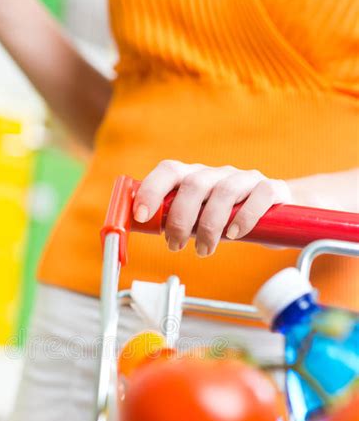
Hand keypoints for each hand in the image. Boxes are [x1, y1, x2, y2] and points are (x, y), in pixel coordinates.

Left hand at [133, 161, 291, 255]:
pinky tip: (235, 235)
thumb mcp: (199, 222)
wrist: (280, 214)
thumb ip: (176, 221)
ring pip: (224, 191)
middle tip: (174, 245)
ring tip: (203, 250)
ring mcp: (246, 179)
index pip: (169, 171)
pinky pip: (259, 196)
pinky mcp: (272, 189)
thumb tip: (143, 227)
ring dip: (209, 225)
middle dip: (179, 218)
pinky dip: (244, 217)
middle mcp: (219, 174)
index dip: (152, 190)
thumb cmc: (230, 220)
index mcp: (196, 178)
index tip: (140, 215)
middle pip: (194, 184)